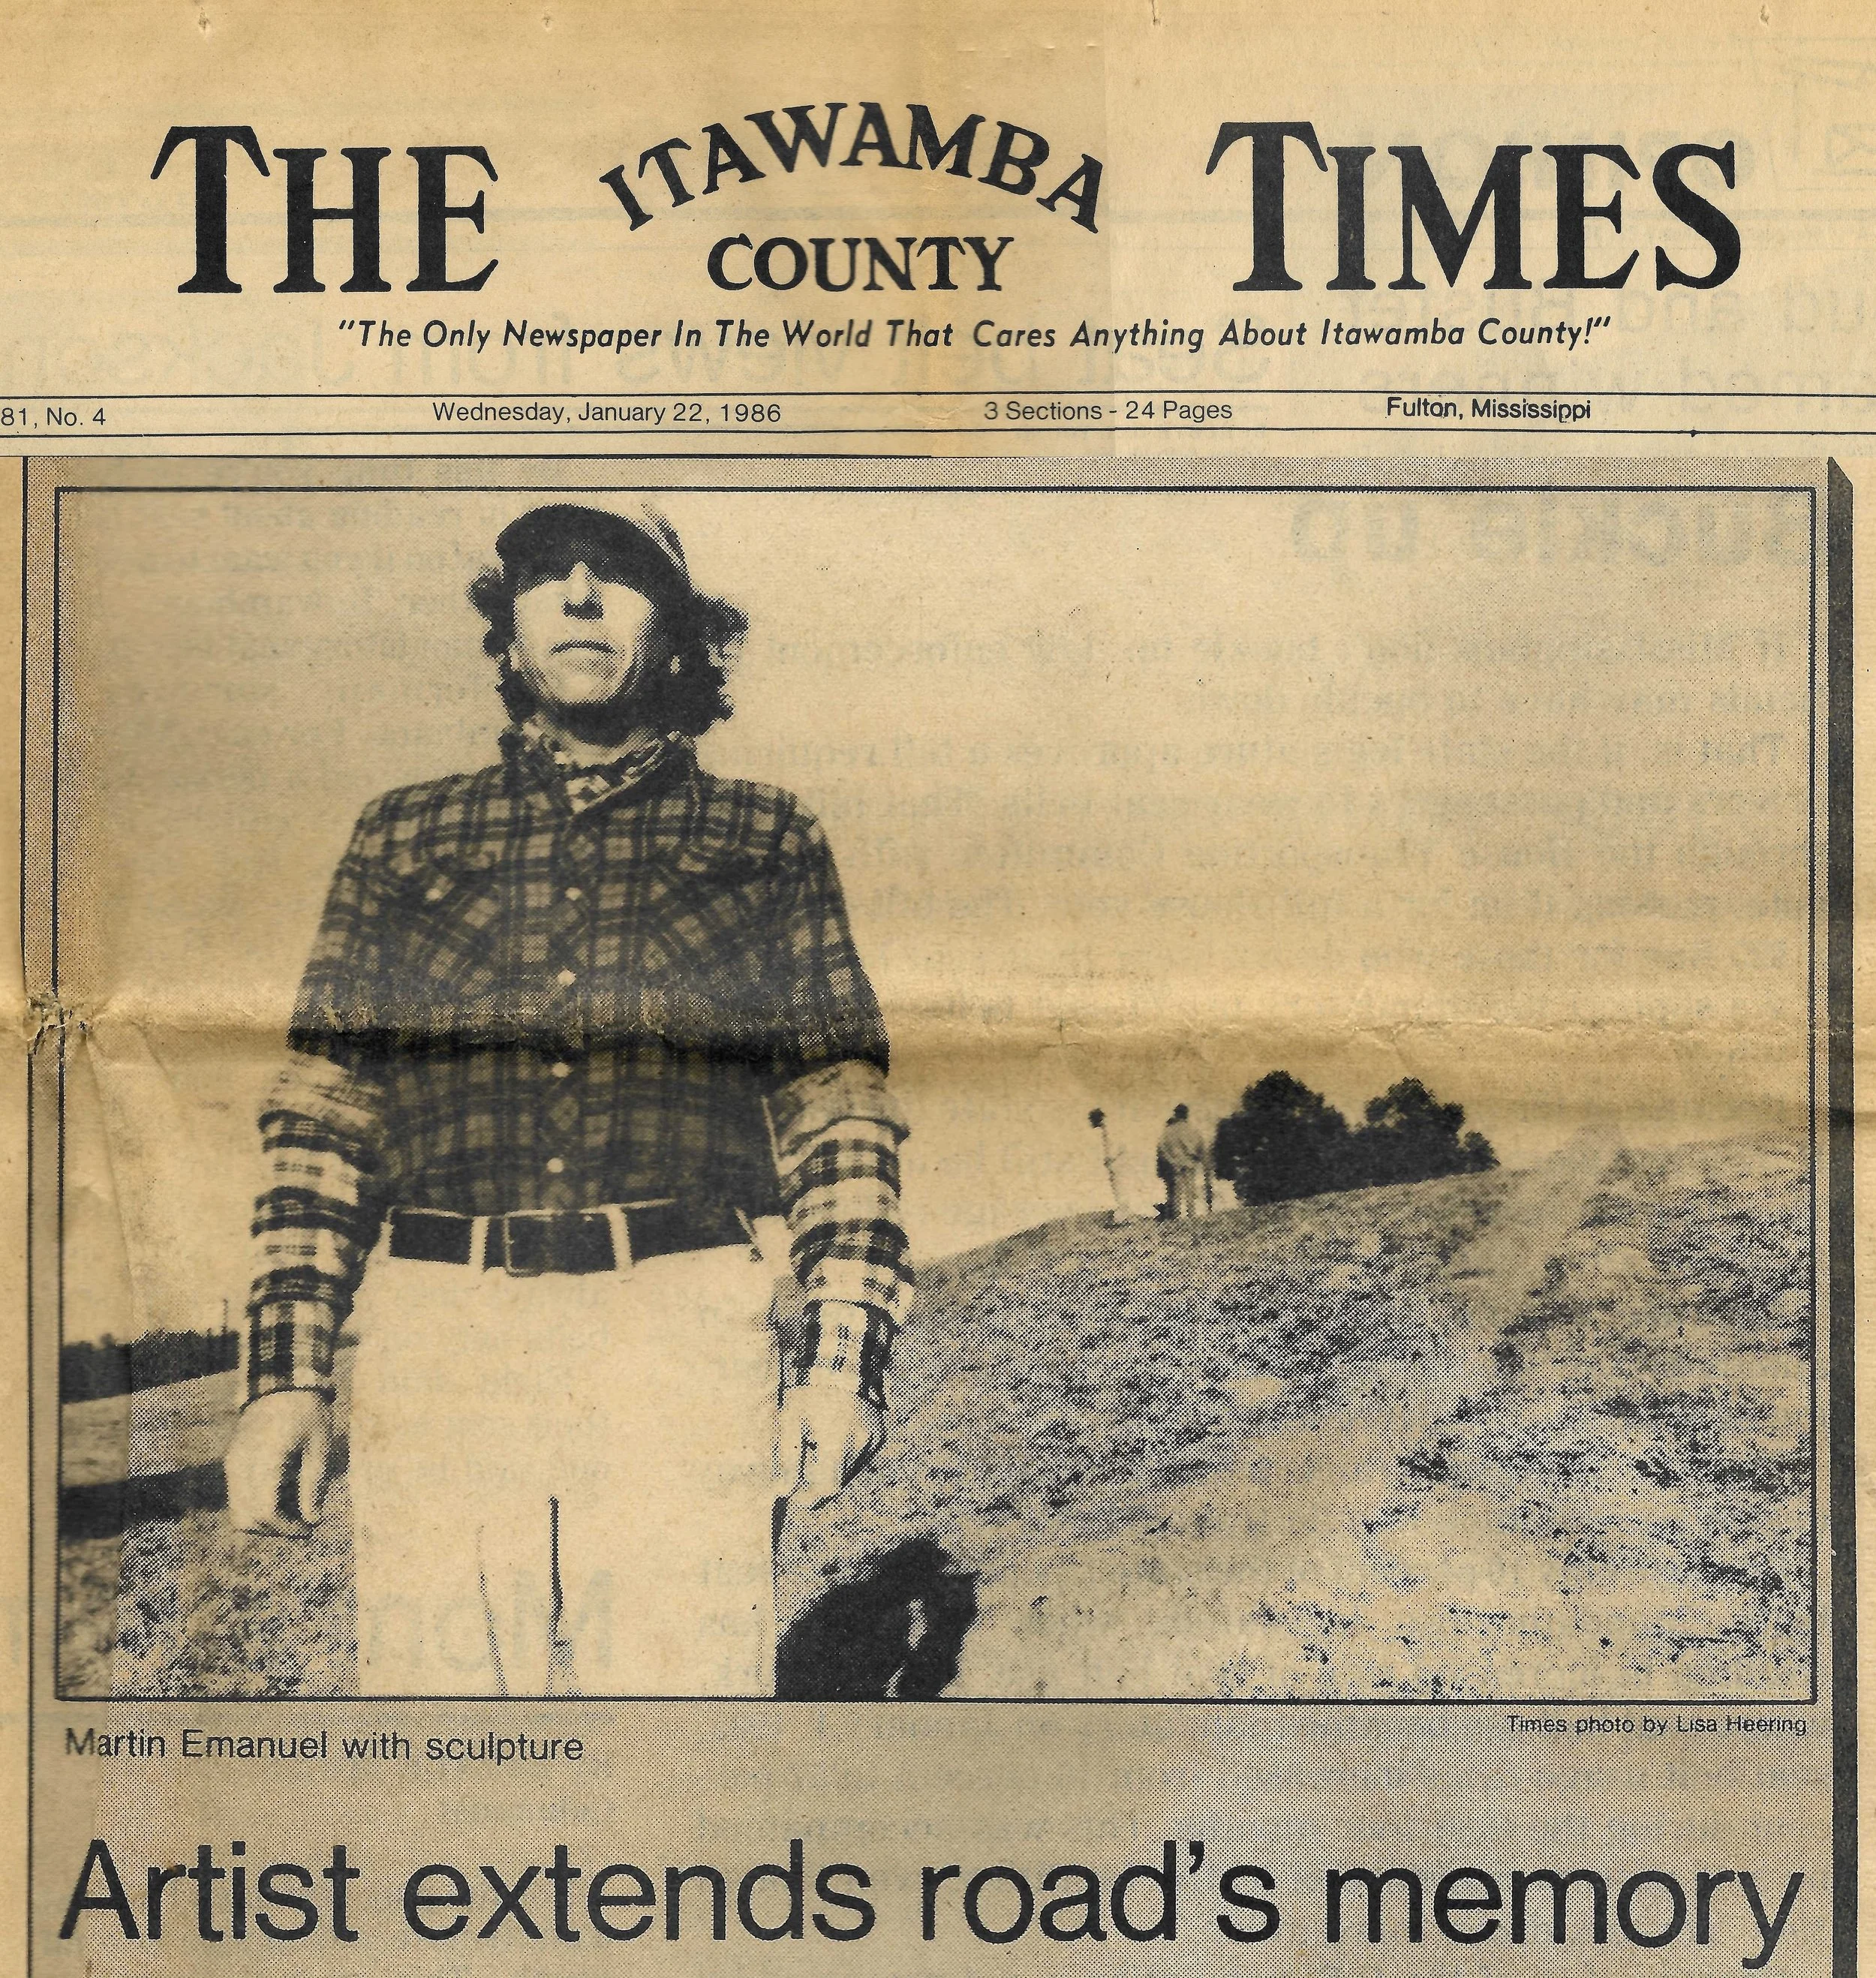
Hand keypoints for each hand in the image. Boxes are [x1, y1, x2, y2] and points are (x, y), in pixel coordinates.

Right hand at [224, 1390, 332, 1533]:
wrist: (281, 1383)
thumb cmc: (308, 1413)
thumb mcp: (319, 1447)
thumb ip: (314, 1485)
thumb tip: (312, 1520)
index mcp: (266, 1458)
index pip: (265, 1511)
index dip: (286, 1527)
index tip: (308, 1528)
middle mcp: (242, 1464)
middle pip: (247, 1518)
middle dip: (275, 1530)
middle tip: (302, 1525)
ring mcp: (232, 1463)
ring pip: (237, 1513)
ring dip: (263, 1522)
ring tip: (293, 1514)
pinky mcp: (231, 1463)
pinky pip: (237, 1498)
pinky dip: (255, 1508)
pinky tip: (281, 1499)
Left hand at [779, 1380, 886, 1510]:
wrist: (839, 1364)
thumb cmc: (808, 1393)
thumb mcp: (790, 1421)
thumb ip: (787, 1459)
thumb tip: (783, 1491)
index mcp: (837, 1441)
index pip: (828, 1488)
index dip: (811, 1497)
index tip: (796, 1494)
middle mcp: (860, 1444)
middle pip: (839, 1480)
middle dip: (818, 1482)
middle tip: (801, 1470)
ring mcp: (873, 1439)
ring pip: (849, 1469)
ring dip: (831, 1469)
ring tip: (816, 1447)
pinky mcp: (879, 1434)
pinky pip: (860, 1456)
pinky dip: (844, 1455)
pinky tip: (832, 1438)